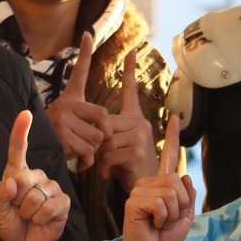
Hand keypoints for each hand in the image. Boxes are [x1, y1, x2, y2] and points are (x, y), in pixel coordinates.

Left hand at [0, 110, 73, 240]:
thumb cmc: (11, 223)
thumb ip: (0, 196)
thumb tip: (12, 183)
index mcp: (18, 173)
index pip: (18, 150)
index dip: (20, 132)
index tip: (25, 114)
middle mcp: (36, 176)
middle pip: (24, 179)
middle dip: (17, 200)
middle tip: (18, 210)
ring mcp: (52, 188)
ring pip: (36, 196)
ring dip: (28, 212)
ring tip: (30, 217)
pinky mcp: (63, 201)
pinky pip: (50, 207)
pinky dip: (40, 218)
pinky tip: (41, 220)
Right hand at [46, 32, 110, 172]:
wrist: (36, 156)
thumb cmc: (59, 142)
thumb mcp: (71, 127)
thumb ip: (88, 123)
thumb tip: (108, 132)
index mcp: (70, 100)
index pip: (79, 73)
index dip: (85, 53)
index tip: (88, 33)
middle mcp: (65, 105)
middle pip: (104, 119)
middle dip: (102, 136)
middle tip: (89, 143)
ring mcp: (62, 118)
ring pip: (98, 137)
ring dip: (93, 151)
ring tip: (78, 151)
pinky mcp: (62, 135)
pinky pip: (89, 150)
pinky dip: (87, 161)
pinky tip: (75, 158)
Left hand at [99, 50, 161, 190]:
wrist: (143, 189)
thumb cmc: (126, 168)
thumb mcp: (116, 146)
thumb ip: (109, 134)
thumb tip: (98, 129)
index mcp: (135, 120)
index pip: (131, 91)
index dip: (130, 71)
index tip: (130, 51)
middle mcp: (140, 123)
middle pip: (105, 124)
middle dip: (98, 144)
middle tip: (101, 159)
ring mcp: (140, 135)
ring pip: (104, 139)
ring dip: (99, 157)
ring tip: (105, 167)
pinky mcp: (136, 149)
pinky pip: (108, 153)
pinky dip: (103, 167)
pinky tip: (108, 174)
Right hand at [121, 114, 195, 240]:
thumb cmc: (164, 237)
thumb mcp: (185, 216)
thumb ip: (188, 196)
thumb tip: (184, 177)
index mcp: (161, 184)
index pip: (167, 157)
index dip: (172, 138)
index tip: (175, 118)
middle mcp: (148, 183)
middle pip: (176, 180)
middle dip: (181, 204)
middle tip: (168, 219)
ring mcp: (139, 190)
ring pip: (170, 192)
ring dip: (172, 213)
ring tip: (160, 222)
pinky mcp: (133, 200)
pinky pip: (160, 202)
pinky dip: (163, 217)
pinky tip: (153, 223)